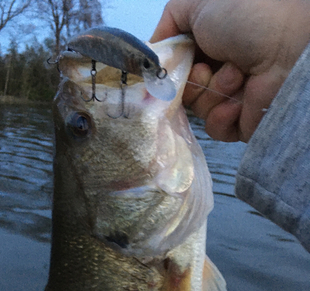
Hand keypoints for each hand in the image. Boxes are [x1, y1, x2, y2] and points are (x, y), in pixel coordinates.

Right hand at [151, 0, 309, 141]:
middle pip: (183, 93)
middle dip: (191, 82)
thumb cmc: (245, 15)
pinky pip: (216, 130)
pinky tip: (237, 102)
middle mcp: (217, 72)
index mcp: (207, 46)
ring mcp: (230, 98)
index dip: (170, 72)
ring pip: (198, 111)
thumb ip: (167, 25)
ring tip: (237, 74)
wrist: (286, 44)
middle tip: (208, 68)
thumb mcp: (195, 4)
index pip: (175, 69)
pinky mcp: (241, 122)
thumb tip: (152, 53)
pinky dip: (222, 117)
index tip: (170, 68)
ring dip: (213, 93)